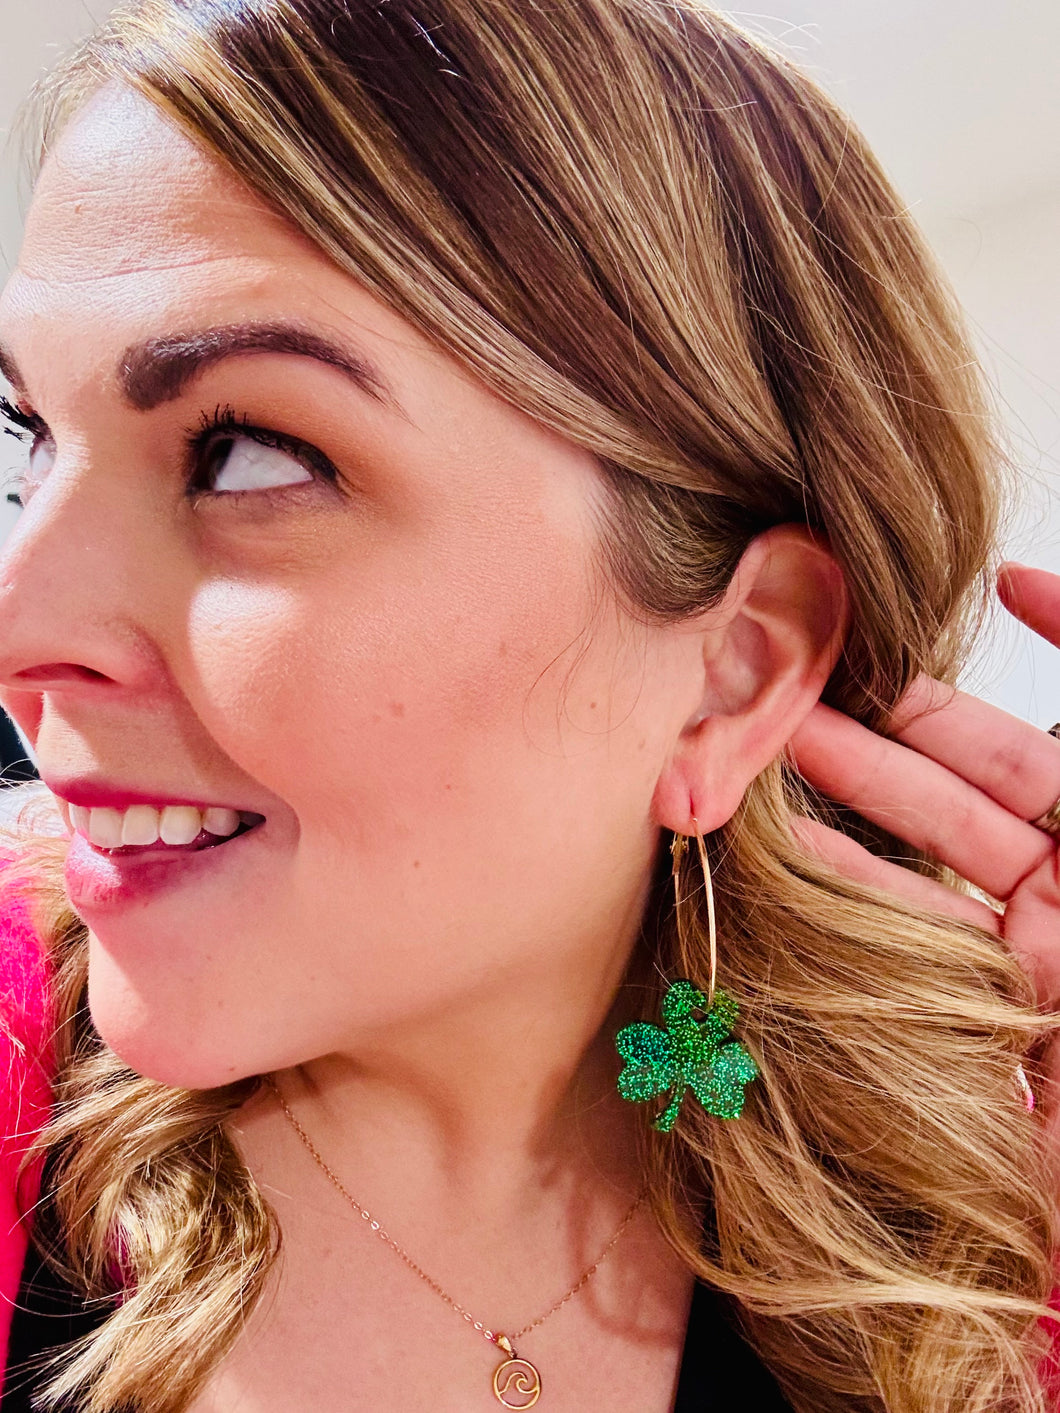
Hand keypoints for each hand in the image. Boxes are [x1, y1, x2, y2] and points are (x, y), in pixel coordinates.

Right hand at [788, 562, 1059, 1097]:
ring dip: (851, 807)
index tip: (991, 587)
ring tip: (772, 752)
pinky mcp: (994, 1022)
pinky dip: (852, 892)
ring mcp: (1038, 958)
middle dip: (888, 732)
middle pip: (970, 790)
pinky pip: (913, 941)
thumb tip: (1034, 583)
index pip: (1048, 743)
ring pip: (926, 861)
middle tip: (806, 682)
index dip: (1036, 649)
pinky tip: (795, 850)